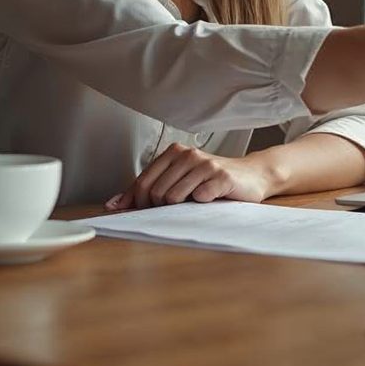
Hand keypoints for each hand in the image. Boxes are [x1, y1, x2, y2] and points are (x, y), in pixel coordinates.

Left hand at [104, 143, 275, 210]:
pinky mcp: (222, 177)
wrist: (252, 176)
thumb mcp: (178, 181)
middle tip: (177, 210)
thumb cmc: (212, 180)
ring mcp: (206, 165)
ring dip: (181, 209)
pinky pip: (198, 198)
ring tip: (194, 204)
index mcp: (174, 153)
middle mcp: (188, 155)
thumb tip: (112, 205)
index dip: (140, 204)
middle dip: (161, 209)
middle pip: (156, 193)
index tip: (150, 212)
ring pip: (173, 197)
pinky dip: (201, 205)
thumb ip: (145, 190)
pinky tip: (210, 200)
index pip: (142, 183)